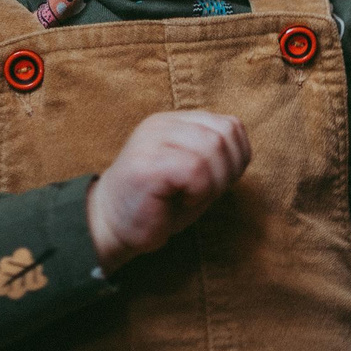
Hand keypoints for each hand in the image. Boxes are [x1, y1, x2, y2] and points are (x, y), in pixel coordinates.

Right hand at [86, 110, 251, 269]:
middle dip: (227, 172)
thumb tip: (241, 150)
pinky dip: (199, 191)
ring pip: (212, 148)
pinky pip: (195, 169)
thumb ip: (217, 156)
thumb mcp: (194, 176)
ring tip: (191, 197)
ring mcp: (152, 139)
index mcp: (176, 123)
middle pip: (224, 134)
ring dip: (213, 183)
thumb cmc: (157, 206)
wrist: (109, 227)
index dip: (237, 157)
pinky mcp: (147, 163)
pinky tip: (182, 202)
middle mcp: (163, 124)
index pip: (229, 125)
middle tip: (204, 194)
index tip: (219, 183)